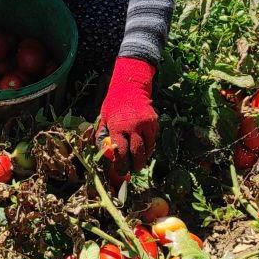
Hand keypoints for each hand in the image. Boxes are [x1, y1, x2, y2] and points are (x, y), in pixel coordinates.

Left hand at [96, 57, 158, 171]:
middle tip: (132, 170)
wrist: (130, 88)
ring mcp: (146, 124)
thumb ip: (103, 136)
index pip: (121, 152)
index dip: (121, 164)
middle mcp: (134, 126)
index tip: (120, 170)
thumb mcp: (103, 118)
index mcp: (118, 127)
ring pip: (148, 147)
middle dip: (135, 165)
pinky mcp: (154, 122)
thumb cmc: (113, 105)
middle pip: (137, 153)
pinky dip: (149, 146)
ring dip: (144, 157)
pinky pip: (153, 139)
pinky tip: (144, 148)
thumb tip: (104, 153)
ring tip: (139, 161)